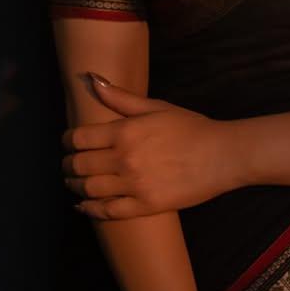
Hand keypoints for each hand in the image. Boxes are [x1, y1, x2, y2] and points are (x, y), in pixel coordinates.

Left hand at [61, 75, 239, 216]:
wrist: (222, 156)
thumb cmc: (191, 128)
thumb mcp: (156, 107)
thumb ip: (121, 97)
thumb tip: (92, 79)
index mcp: (125, 131)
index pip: (79, 138)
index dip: (67, 141)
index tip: (68, 143)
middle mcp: (124, 159)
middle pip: (79, 165)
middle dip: (67, 165)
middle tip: (68, 165)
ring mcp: (133, 185)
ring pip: (88, 189)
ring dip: (74, 186)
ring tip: (73, 183)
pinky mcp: (144, 206)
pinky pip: (107, 211)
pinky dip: (90, 209)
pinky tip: (84, 205)